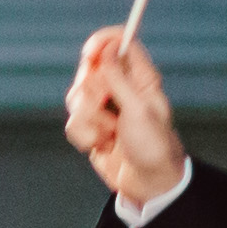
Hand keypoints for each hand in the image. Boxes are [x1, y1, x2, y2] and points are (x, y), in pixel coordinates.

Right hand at [63, 26, 189, 208]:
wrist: (148, 185)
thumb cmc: (153, 147)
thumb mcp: (138, 110)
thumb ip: (118, 78)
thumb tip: (106, 48)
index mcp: (140, 78)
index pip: (119, 43)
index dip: (102, 42)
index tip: (91, 54)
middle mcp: (121, 89)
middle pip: (90, 69)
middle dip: (92, 91)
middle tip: (105, 106)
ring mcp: (104, 109)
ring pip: (76, 96)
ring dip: (89, 119)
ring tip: (109, 134)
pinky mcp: (92, 128)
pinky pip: (73, 122)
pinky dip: (84, 136)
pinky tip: (102, 146)